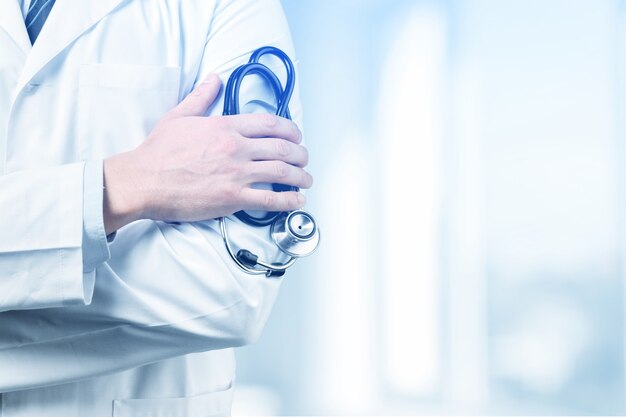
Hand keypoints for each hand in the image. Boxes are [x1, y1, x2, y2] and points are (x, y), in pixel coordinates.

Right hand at [103, 74, 311, 234]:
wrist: (143, 181)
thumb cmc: (158, 152)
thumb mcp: (179, 116)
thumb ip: (201, 97)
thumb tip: (214, 79)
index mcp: (225, 127)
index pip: (269, 123)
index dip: (290, 130)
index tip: (297, 136)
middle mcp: (236, 148)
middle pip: (282, 148)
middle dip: (300, 154)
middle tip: (305, 159)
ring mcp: (236, 174)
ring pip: (281, 173)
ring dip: (300, 177)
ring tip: (307, 180)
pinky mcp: (232, 198)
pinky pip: (269, 200)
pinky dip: (288, 201)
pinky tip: (296, 201)